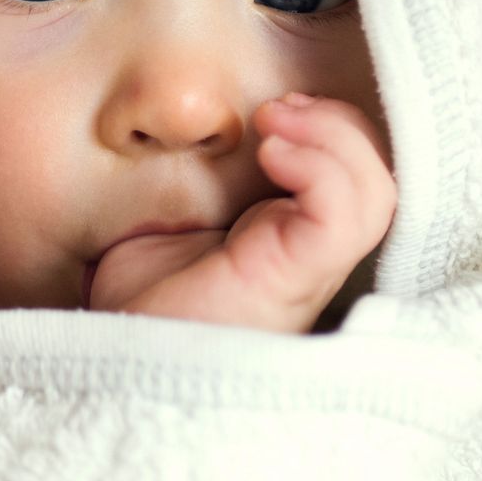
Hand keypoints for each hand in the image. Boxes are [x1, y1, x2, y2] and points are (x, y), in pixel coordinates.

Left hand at [90, 93, 394, 331]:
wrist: (100, 369)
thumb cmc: (135, 314)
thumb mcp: (166, 231)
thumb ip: (197, 190)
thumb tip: (196, 134)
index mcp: (288, 246)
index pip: (356, 183)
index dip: (336, 134)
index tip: (279, 111)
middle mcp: (310, 262)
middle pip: (380, 183)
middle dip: (342, 125)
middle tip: (279, 111)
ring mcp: (306, 276)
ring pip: (376, 195)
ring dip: (334, 137)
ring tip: (275, 123)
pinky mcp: (290, 283)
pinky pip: (343, 218)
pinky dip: (321, 167)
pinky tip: (272, 153)